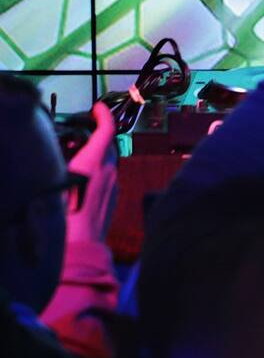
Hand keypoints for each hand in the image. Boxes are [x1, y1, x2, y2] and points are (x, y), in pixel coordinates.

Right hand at [66, 101, 117, 245]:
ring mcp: (114, 186)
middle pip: (107, 146)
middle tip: (77, 137)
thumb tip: (65, 150)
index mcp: (95, 163)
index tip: (97, 107)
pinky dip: (97, 172)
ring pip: (107, 163)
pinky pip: (107, 178)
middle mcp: (109, 171)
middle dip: (96, 137)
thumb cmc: (61, 215)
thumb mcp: (54, 183)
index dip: (103, 115)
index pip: (106, 130)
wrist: (78, 250)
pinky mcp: (113, 200)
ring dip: (95, 156)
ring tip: (75, 160)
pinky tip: (82, 182)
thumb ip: (60, 162)